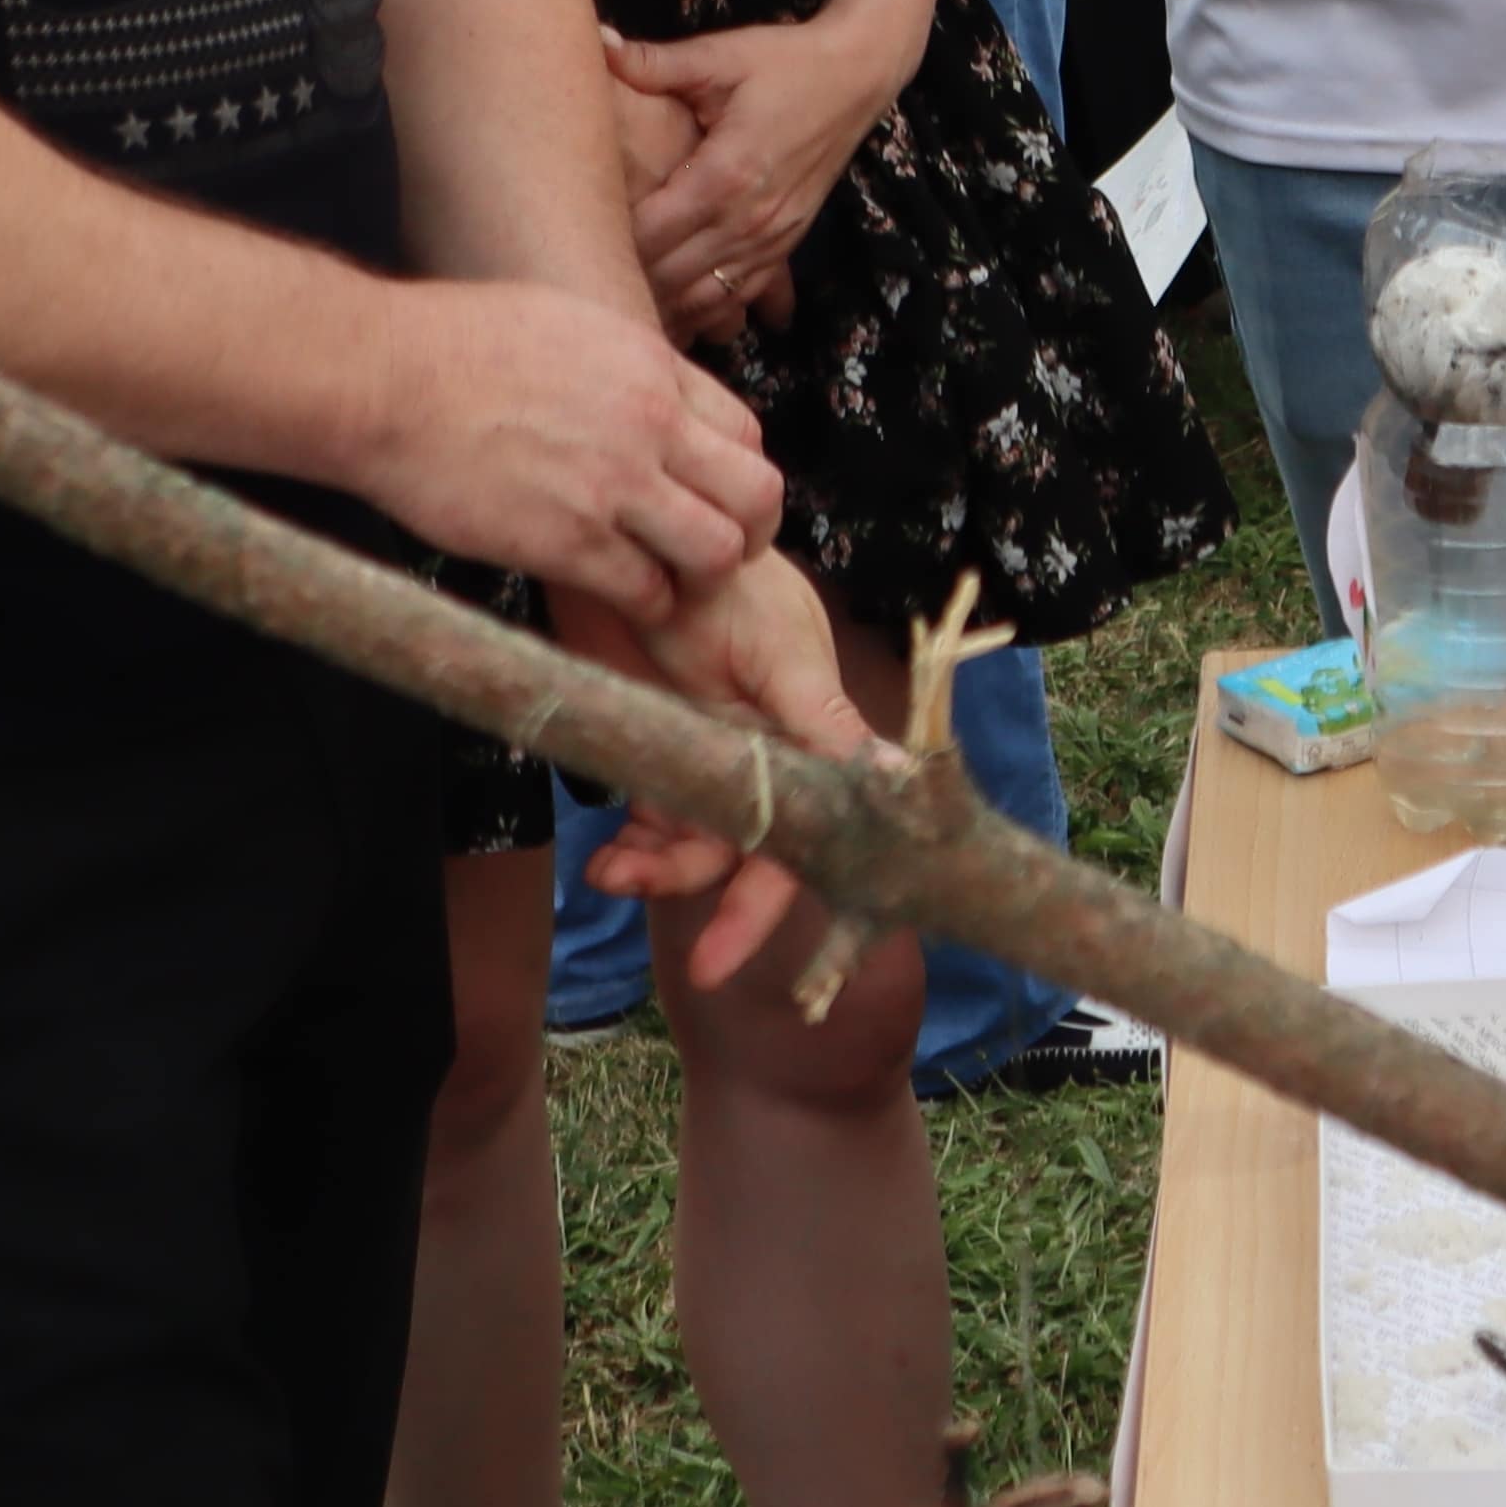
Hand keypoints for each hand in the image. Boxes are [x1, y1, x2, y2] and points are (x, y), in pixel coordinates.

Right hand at [351, 276, 785, 619]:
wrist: (386, 378)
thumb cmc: (453, 344)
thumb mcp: (569, 325)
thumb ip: (624, 366)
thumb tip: (648, 391)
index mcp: (652, 367)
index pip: (747, 433)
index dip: (737, 475)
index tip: (714, 496)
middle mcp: (649, 424)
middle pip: (756, 495)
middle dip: (749, 532)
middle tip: (718, 550)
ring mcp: (613, 486)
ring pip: (717, 552)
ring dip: (700, 576)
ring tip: (669, 578)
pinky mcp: (567, 542)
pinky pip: (647, 592)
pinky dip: (646, 604)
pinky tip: (619, 595)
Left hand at [557, 554, 881, 980]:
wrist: (654, 542)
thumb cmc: (734, 587)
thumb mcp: (782, 652)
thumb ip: (828, 722)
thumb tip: (900, 779)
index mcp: (811, 745)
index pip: (809, 843)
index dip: (766, 909)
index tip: (716, 964)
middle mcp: (771, 763)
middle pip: (747, 859)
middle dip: (712, 907)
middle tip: (674, 943)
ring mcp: (716, 759)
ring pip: (694, 845)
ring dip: (656, 868)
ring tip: (609, 869)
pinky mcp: (668, 747)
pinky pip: (655, 816)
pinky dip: (633, 839)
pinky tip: (605, 847)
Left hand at [608, 5, 913, 341]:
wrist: (859, 75)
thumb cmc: (787, 62)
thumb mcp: (721, 56)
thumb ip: (655, 63)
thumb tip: (598, 43)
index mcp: (725, 174)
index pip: (648, 233)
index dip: (605, 241)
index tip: (569, 233)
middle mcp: (749, 218)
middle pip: (669, 276)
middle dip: (624, 278)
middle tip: (578, 273)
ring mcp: (772, 237)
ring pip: (703, 298)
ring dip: (662, 304)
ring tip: (615, 302)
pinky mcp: (786, 243)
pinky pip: (739, 296)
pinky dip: (704, 311)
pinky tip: (672, 312)